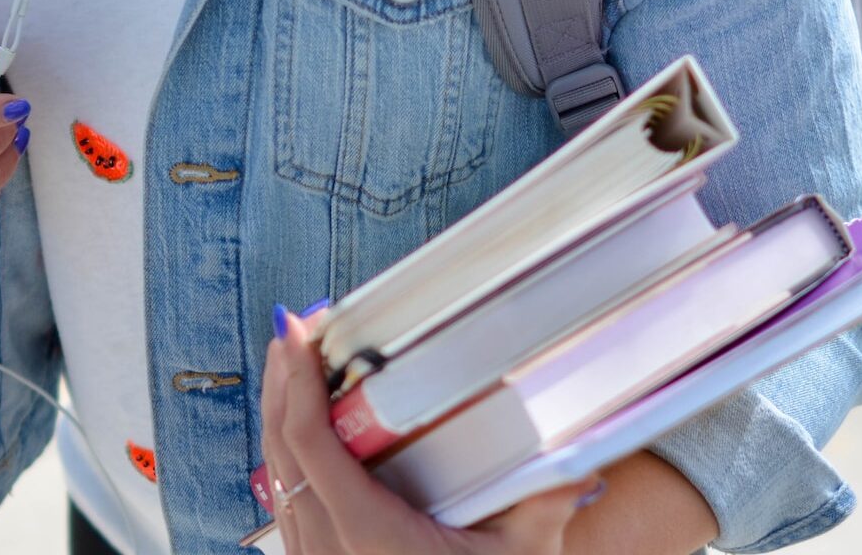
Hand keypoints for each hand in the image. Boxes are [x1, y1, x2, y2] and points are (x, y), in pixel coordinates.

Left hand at [259, 308, 599, 554]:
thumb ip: (545, 504)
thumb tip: (582, 458)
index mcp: (368, 537)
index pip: (310, 443)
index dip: (297, 382)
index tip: (297, 331)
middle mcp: (327, 552)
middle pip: (281, 450)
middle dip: (282, 382)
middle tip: (293, 329)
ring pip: (278, 476)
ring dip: (282, 415)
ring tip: (295, 365)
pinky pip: (290, 503)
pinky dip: (292, 456)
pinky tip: (306, 433)